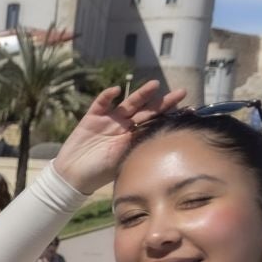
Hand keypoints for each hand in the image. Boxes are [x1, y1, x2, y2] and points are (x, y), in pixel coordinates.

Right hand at [50, 81, 186, 194]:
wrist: (72, 176)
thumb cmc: (99, 173)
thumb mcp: (123, 159)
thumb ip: (137, 145)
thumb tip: (160, 137)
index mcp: (134, 138)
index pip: (156, 123)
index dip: (170, 115)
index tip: (189, 109)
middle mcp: (124, 127)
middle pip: (147, 110)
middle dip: (163, 102)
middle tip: (181, 92)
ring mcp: (109, 121)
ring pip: (128, 104)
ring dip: (141, 94)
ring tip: (154, 85)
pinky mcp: (92, 118)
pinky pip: (101, 104)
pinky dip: (107, 97)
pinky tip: (115, 91)